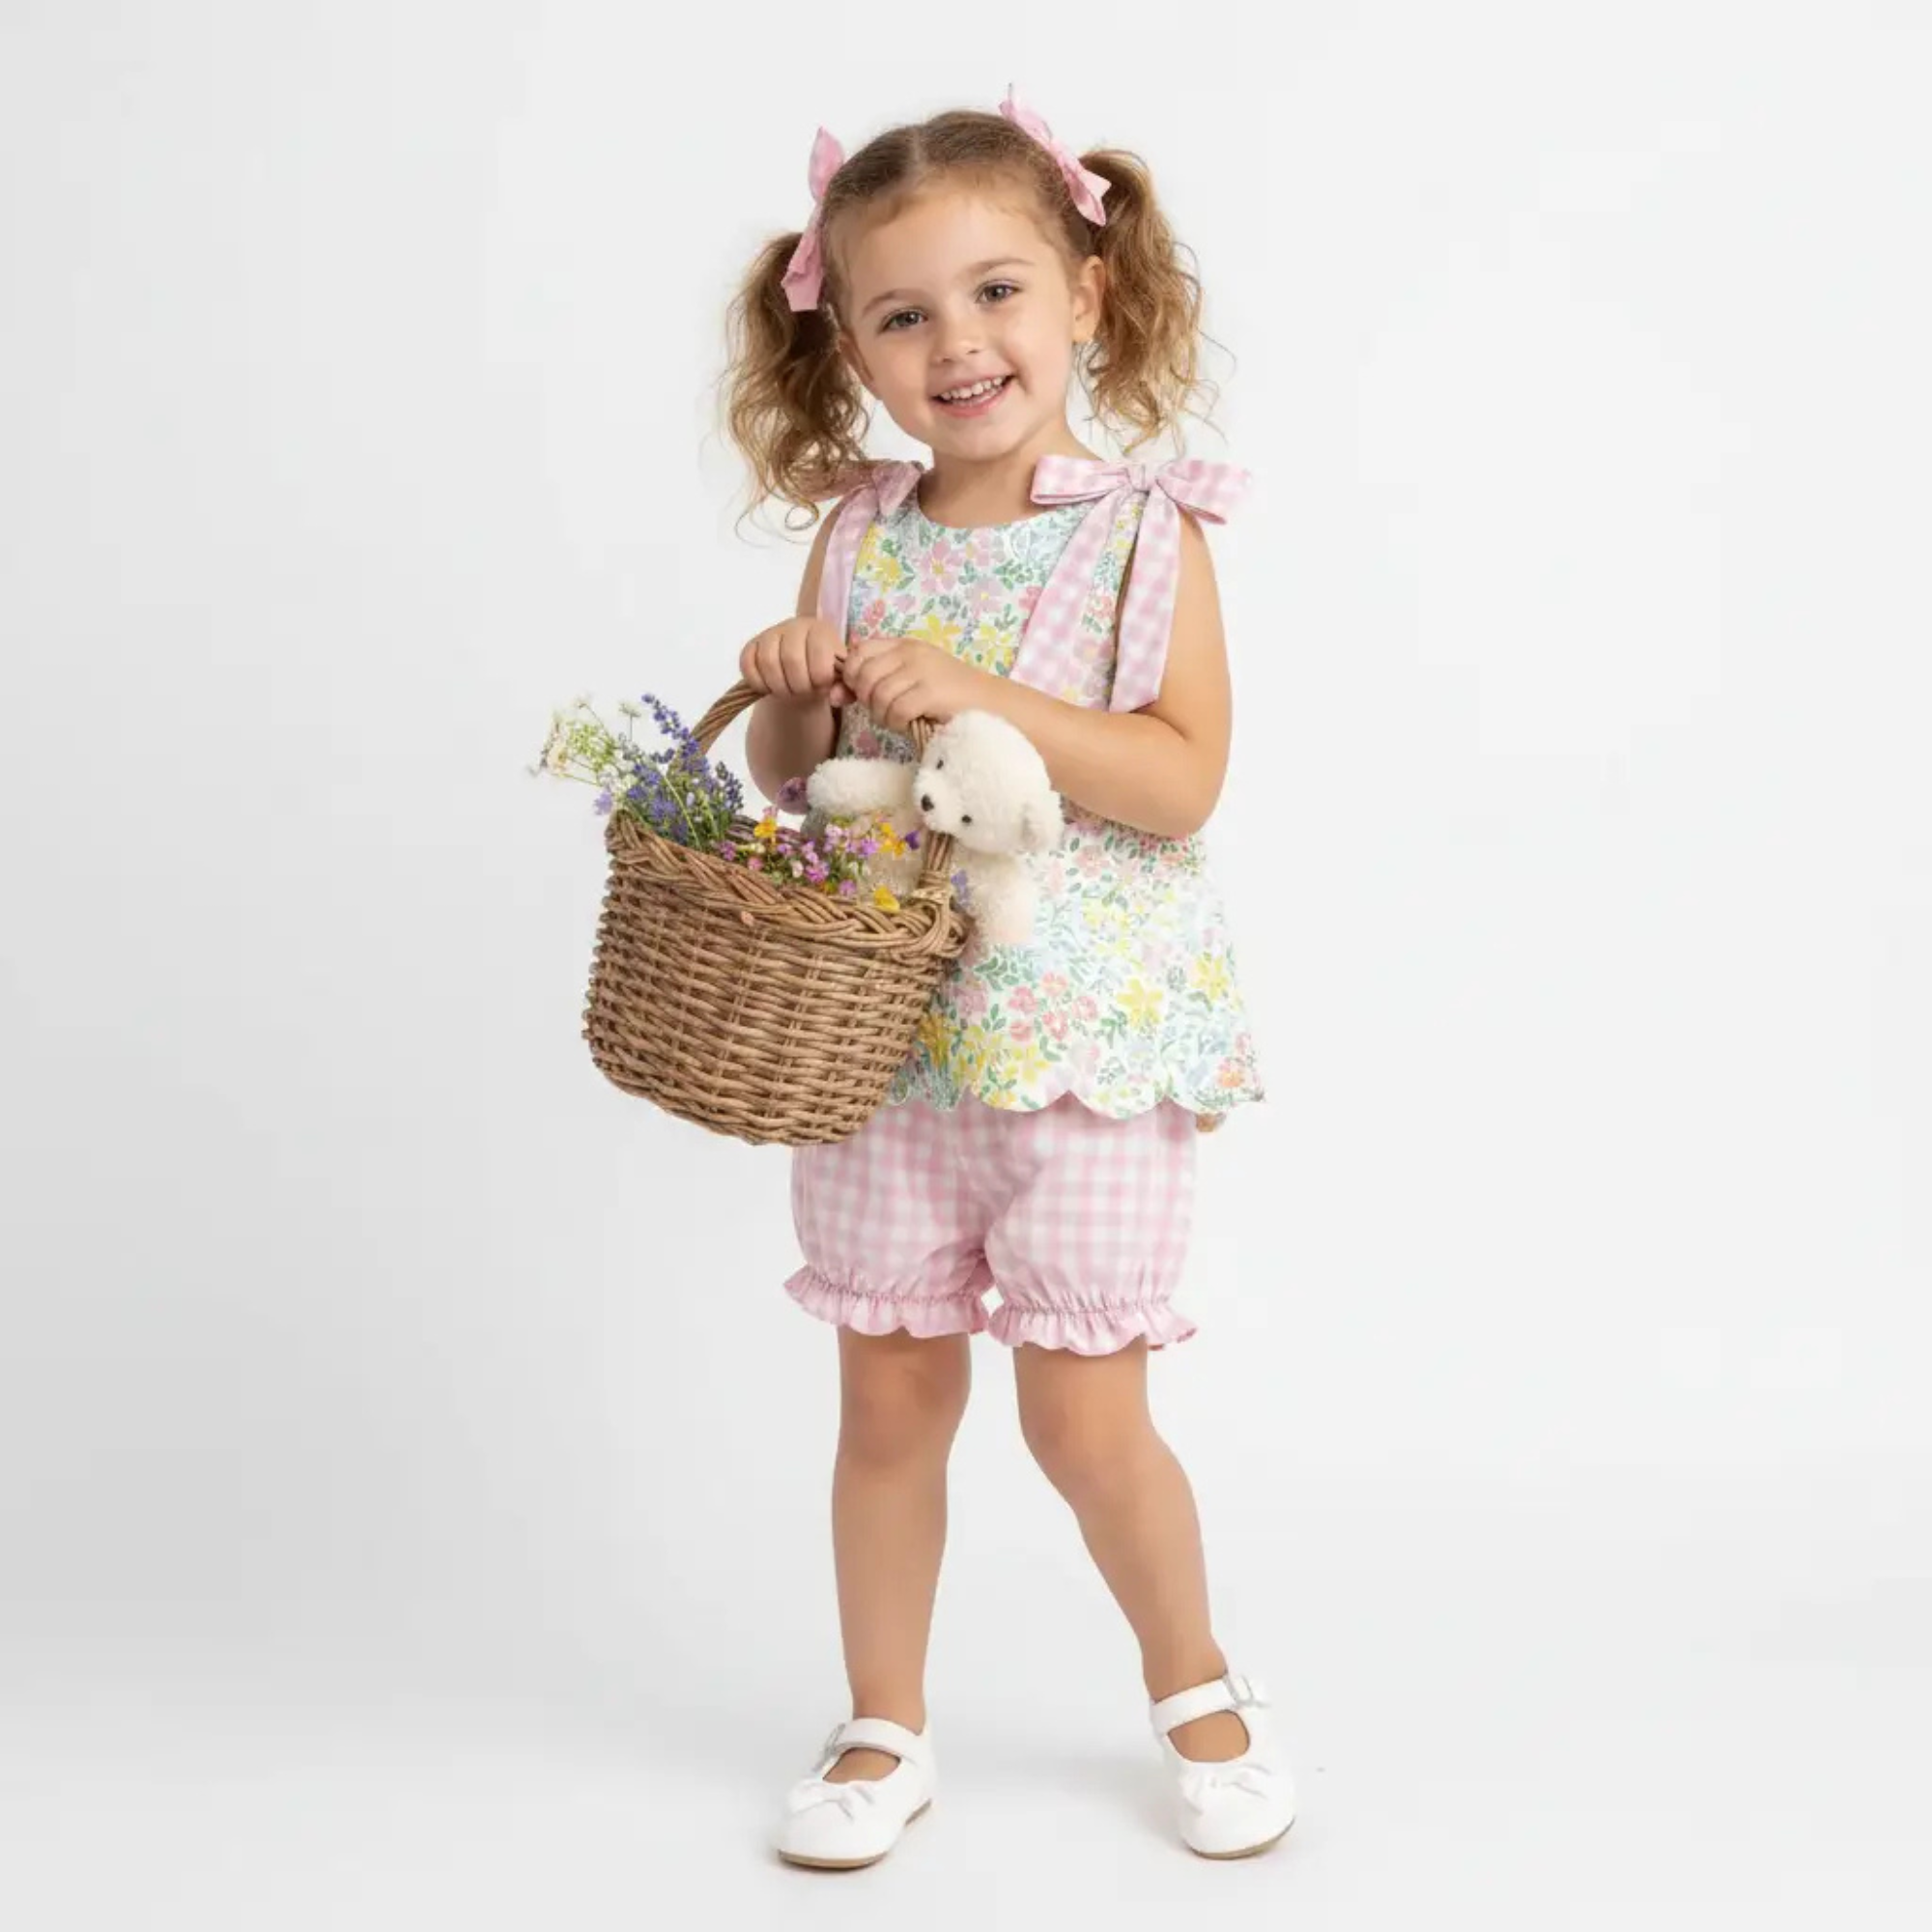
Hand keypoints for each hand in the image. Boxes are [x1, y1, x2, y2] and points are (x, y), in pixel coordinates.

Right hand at [739, 616, 849, 707]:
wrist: (803, 672)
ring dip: (779, 687)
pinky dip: (758, 683)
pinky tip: (770, 688)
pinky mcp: (751, 646)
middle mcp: (795, 626)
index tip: (821, 687)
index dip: (820, 679)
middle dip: (799, 686)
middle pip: (792, 659)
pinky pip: (748, 665)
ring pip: (768, 662)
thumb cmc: (825, 675)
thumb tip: (834, 696)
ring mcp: (770, 634)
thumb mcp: (842, 681)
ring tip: (789, 692)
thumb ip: (846, 690)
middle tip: (804, 693)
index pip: (819, 654)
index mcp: (821, 630)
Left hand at [842, 635, 989, 732]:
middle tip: (886, 711)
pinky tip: (909, 723)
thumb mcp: (909, 683)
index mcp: (904, 645)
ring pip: (877, 693)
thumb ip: (873, 683)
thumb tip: (833, 694)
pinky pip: (895, 709)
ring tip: (900, 718)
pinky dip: (897, 722)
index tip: (863, 694)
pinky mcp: (931, 691)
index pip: (859, 652)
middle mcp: (911, 652)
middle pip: (863, 674)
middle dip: (867, 699)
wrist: (993, 706)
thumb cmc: (949, 699)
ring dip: (883, 714)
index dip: (852, 676)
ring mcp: (921, 670)